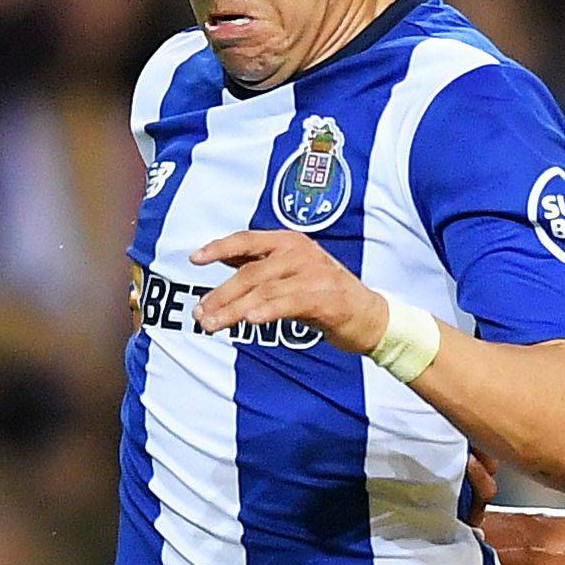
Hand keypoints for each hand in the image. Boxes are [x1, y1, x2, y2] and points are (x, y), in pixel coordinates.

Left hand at [188, 230, 384, 351]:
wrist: (369, 316)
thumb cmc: (323, 294)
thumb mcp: (289, 273)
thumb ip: (259, 265)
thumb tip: (220, 257)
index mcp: (289, 242)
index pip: (247, 240)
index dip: (219, 247)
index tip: (195, 259)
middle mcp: (301, 252)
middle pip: (250, 272)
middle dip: (220, 294)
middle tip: (200, 313)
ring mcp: (315, 274)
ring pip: (264, 291)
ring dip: (234, 310)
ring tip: (213, 324)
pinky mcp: (326, 299)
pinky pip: (289, 304)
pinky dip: (267, 311)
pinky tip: (251, 320)